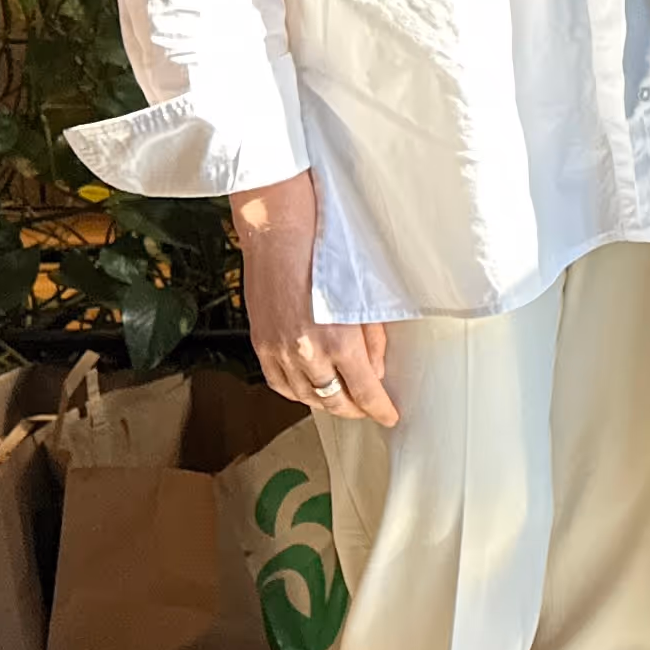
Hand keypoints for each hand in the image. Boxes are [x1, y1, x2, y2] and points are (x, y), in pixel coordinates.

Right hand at [233, 170, 395, 424]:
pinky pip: (279, 383)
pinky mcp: (260, 344)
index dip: (379, 409)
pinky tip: (309, 388)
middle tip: (368, 408)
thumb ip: (372, 339)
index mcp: (339, 340)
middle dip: (355, 409)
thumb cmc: (326, 252)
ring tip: (342, 399)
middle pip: (334, 400)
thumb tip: (374, 371)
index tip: (389, 416)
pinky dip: (297, 391)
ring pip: (306, 397)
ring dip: (327, 401)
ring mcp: (279, 351)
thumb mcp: (363, 296)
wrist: (279, 232)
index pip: (364, 391)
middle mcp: (306, 353)